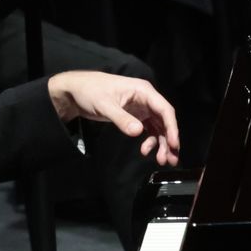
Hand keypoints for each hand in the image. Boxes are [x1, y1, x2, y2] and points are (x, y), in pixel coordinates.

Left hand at [47, 71, 179, 165]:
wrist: (76, 91)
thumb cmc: (90, 92)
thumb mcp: (104, 105)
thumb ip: (122, 119)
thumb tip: (139, 132)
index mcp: (143, 91)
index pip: (164, 109)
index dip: (172, 127)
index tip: (175, 144)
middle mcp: (146, 99)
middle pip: (164, 120)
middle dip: (169, 140)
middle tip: (170, 159)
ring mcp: (142, 108)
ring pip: (158, 127)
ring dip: (161, 143)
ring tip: (160, 160)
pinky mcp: (135, 116)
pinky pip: (149, 129)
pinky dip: (150, 141)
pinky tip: (145, 150)